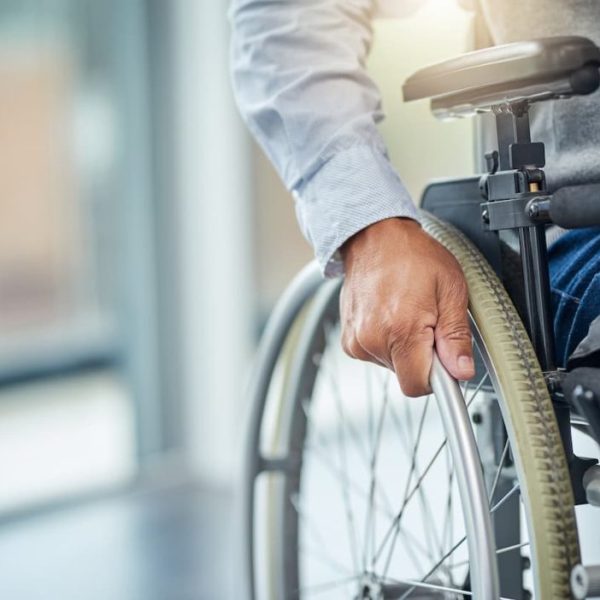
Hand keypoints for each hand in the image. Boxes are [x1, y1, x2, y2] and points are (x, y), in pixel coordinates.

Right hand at [340, 217, 473, 396]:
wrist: (374, 238)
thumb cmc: (412, 256)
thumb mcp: (450, 289)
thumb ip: (456, 336)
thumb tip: (461, 371)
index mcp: (401, 329)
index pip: (418, 386)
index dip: (438, 379)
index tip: (446, 365)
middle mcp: (373, 339)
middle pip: (406, 375)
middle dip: (422, 357)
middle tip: (428, 322)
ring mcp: (357, 340)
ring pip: (392, 365)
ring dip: (404, 348)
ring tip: (406, 312)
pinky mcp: (349, 339)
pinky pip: (375, 354)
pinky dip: (387, 341)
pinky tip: (390, 315)